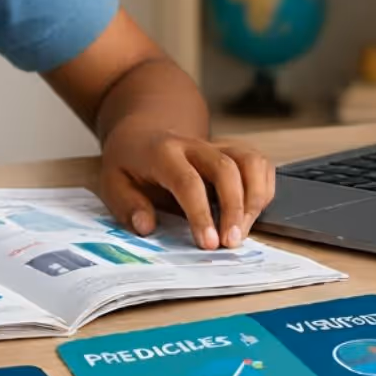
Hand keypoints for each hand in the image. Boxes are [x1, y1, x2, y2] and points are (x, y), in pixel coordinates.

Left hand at [98, 122, 275, 248]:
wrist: (143, 131)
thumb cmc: (129, 162)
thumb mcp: (112, 182)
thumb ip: (127, 206)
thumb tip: (146, 228)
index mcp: (162, 153)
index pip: (188, 181)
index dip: (201, 214)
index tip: (209, 244)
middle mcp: (194, 145)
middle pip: (226, 168)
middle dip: (234, 209)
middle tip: (232, 244)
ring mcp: (217, 145)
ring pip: (250, 160)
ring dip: (255, 198)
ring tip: (244, 231)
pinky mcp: (232, 150)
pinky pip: (259, 162)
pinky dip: (263, 188)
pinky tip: (252, 213)